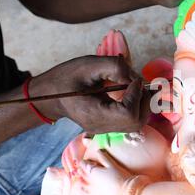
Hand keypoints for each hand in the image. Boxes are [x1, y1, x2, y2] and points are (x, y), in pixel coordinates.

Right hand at [31, 55, 150, 133]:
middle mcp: (100, 127)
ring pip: (137, 123)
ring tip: (137, 87)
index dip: (136, 95)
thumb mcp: (88, 64)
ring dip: (143, 104)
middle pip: (136, 122)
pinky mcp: (108, 127)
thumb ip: (115, 67)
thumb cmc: (67, 77)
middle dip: (144, 100)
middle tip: (139, 82)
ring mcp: (105, 130)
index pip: (127, 113)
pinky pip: (131, 121)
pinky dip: (138, 107)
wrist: (50, 94)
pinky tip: (132, 93)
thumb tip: (137, 78)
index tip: (133, 79)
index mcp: (92, 113)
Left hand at [78, 149, 131, 194]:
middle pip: (80, 174)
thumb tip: (98, 150)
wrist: (126, 193)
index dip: (84, 162)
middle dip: (81, 170)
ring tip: (83, 179)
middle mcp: (89, 181)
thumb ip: (104, 157)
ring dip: (80, 180)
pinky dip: (82, 191)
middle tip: (84, 169)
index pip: (83, 165)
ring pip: (80, 184)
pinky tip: (84, 190)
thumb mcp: (113, 165)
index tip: (87, 162)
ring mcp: (91, 191)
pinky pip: (84, 194)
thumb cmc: (121, 177)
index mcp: (93, 172)